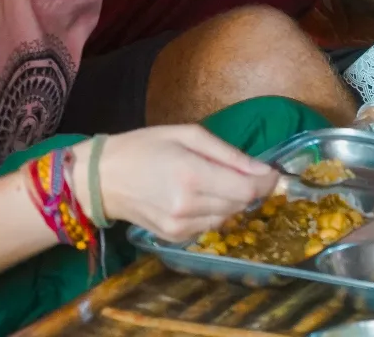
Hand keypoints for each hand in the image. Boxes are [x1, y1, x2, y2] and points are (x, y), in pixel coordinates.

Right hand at [73, 126, 280, 241]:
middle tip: (245, 170)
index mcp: (193, 176)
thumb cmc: (145, 147)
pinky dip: (215, 211)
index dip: (267, 182)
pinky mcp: (173, 238)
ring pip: (228, 217)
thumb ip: (229, 154)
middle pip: (241, 205)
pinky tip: (202, 195)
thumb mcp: (189, 135)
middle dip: (251, 188)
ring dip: (233, 200)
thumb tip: (263, 170)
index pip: (248, 190)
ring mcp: (180, 227)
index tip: (273, 170)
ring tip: (217, 180)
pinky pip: (210, 226)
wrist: (101, 179)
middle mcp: (188, 207)